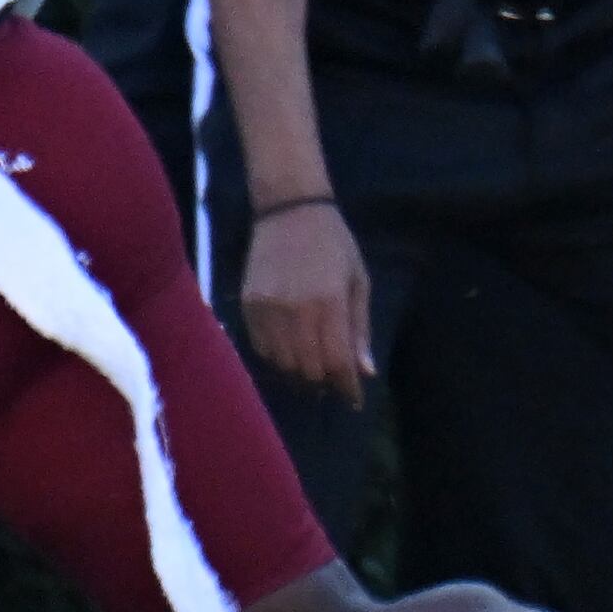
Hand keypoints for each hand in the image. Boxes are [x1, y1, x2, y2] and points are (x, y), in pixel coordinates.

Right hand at [241, 200, 371, 405]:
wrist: (289, 211)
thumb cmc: (334, 244)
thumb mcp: (359, 281)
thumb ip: (360, 329)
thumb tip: (365, 372)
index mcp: (329, 303)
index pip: (337, 361)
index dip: (346, 387)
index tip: (352, 400)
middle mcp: (295, 310)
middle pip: (308, 368)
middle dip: (324, 381)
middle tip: (334, 382)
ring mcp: (267, 309)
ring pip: (282, 363)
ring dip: (300, 372)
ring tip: (313, 369)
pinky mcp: (247, 305)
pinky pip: (260, 348)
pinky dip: (276, 357)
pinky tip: (289, 351)